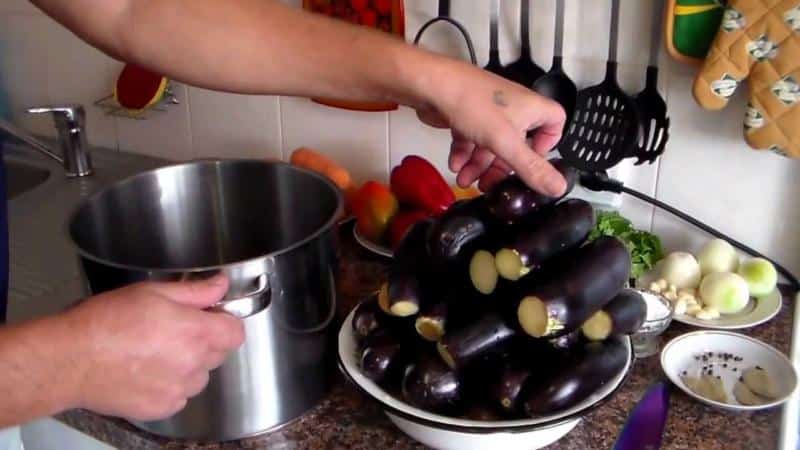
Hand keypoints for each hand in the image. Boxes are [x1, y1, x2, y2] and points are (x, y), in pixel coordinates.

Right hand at [62, 275, 244, 420]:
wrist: (71, 360)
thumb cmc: (105, 323)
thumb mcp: (153, 292)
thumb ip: (195, 291)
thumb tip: (220, 285)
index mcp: (195, 332)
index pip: (235, 332)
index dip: (225, 322)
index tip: (211, 317)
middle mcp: (192, 364)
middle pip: (219, 354)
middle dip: (205, 341)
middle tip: (175, 330)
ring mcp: (178, 389)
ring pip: (200, 377)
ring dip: (188, 365)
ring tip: (155, 352)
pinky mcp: (162, 407)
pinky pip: (179, 396)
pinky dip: (170, 386)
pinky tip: (146, 371)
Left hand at [415, 61, 566, 194]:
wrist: (432, 86)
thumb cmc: (472, 103)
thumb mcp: (506, 143)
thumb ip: (531, 168)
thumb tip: (559, 187)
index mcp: (531, 108)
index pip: (555, 122)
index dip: (549, 144)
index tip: (535, 162)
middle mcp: (512, 108)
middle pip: (517, 144)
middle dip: (502, 167)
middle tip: (491, 185)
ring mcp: (488, 112)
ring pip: (491, 145)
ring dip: (479, 166)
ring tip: (465, 181)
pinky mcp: (466, 115)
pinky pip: (471, 139)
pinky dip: (464, 154)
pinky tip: (455, 166)